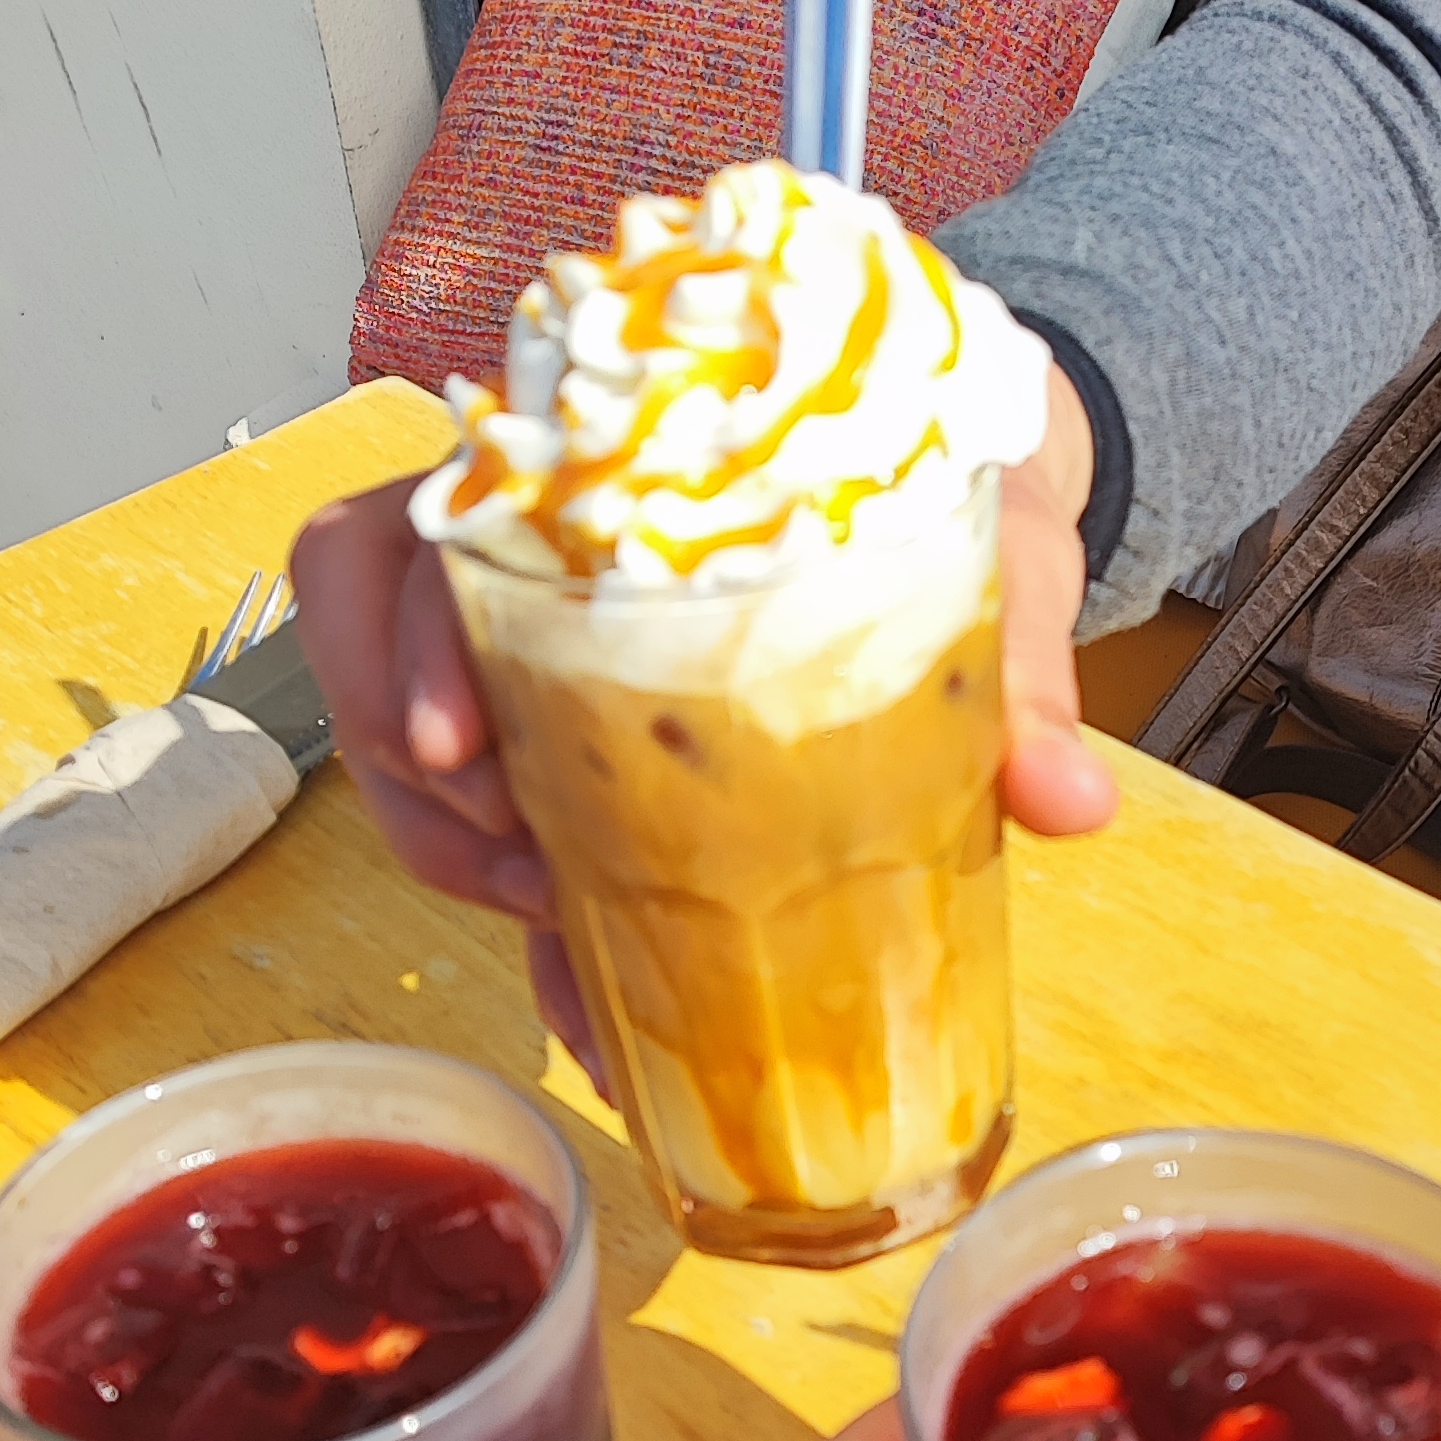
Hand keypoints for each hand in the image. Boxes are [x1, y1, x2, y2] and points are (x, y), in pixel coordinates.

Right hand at [294, 385, 1111, 1041]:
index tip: (457, 747)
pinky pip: (474, 792)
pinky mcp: (554, 708)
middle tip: (527, 878)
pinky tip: (577, 989)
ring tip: (550, 925)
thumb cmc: (942, 475)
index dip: (413, 637)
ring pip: (394, 711)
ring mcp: (524, 612)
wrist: (959, 471)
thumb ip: (1014, 667)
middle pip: (372, 623)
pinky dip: (509, 897)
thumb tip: (1068, 805)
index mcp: (614, 450)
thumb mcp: (989, 549)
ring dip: (442, 836)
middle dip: (417, 770)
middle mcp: (535, 516)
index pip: (437, 516)